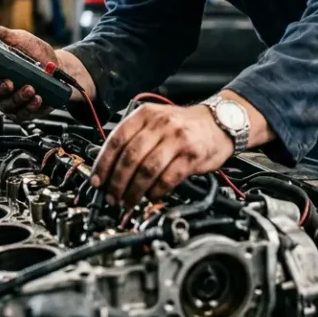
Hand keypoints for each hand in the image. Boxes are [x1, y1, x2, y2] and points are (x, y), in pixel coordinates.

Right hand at [0, 24, 56, 121]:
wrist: (60, 68)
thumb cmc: (37, 54)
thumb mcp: (20, 39)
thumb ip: (1, 34)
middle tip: (9, 83)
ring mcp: (9, 100)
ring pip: (5, 105)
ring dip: (17, 98)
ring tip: (31, 88)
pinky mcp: (23, 111)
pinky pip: (21, 114)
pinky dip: (29, 108)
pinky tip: (38, 99)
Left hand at [90, 102, 233, 206]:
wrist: (220, 122)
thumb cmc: (185, 126)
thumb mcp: (156, 121)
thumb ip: (134, 138)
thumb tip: (109, 168)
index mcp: (146, 114)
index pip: (117, 139)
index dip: (103, 164)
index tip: (97, 182)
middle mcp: (161, 124)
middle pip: (130, 157)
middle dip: (117, 182)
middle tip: (111, 198)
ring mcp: (177, 139)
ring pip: (147, 169)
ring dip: (134, 191)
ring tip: (128, 202)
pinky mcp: (192, 156)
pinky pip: (168, 178)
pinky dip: (156, 191)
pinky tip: (150, 196)